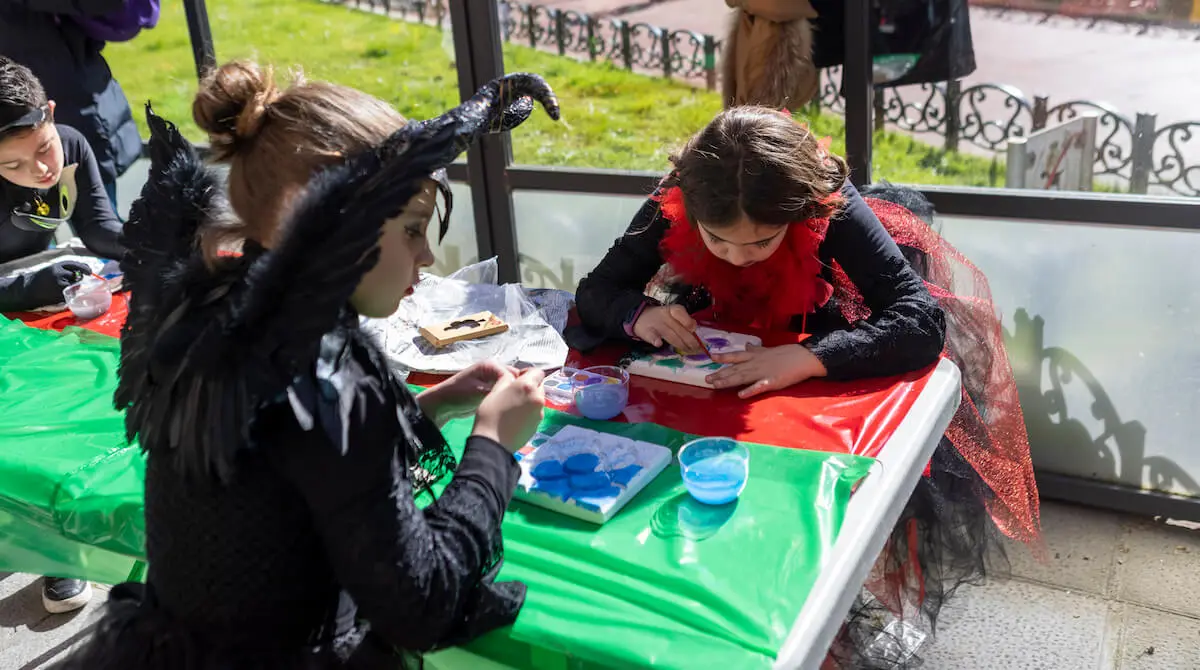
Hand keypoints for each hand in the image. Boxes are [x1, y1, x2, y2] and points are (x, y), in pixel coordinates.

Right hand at [25, 262, 90, 307]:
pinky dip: (67, 294)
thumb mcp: (52, 269)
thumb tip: (86, 270)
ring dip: (71, 287)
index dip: (84, 268)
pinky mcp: (60, 296)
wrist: (27, 290)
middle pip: (77, 276)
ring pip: (75, 286)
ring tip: (57, 287)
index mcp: (57, 266)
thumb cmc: (41, 279)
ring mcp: (60, 286)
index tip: (90, 272)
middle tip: (66, 281)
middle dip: (76, 279)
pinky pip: (70, 295)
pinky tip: (56, 293)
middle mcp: (60, 275)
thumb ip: (67, 268)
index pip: (75, 265)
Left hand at [417, 360, 517, 425]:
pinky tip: (511, 410)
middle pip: (514, 380)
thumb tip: (516, 392)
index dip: (518, 387)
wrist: (443, 404)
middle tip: (521, 406)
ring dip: (513, 397)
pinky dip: (508, 401)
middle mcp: (494, 371)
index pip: (513, 374)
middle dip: (517, 391)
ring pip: (510, 388)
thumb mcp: (479, 391)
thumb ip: (498, 389)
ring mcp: (493, 381)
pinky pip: (504, 394)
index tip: (521, 400)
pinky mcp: (491, 391)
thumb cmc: (457, 394)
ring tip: (517, 409)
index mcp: (491, 365)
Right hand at [472, 368, 545, 451]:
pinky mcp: (537, 425)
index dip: (528, 373)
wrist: (493, 443)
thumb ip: (507, 379)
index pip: (538, 372)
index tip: (517, 378)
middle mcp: (538, 398)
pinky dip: (528, 411)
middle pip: (539, 386)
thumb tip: (513, 377)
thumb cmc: (490, 414)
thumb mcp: (495, 390)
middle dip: (530, 386)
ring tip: (513, 406)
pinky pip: (535, 412)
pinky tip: (515, 418)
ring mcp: (539, 413)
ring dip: (529, 399)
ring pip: (538, 400)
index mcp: (527, 386)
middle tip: (514, 393)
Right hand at [632, 305, 702, 353]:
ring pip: (670, 335)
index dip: (688, 322)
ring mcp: (655, 325)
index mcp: (672, 310)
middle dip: (690, 340)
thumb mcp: (674, 316)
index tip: (694, 330)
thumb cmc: (663, 318)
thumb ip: (685, 321)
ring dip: (681, 344)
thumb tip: (695, 329)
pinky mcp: (646, 333)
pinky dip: (655, 340)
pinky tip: (658, 343)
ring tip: (689, 350)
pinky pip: (652, 336)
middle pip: (679, 328)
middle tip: (697, 349)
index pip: (681, 313)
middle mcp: (664, 316)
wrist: (640, 317)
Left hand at [707, 344, 826, 398]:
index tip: (711, 356)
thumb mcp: (768, 349)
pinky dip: (749, 390)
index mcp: (755, 356)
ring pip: (742, 377)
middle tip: (706, 379)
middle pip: (735, 369)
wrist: (804, 357)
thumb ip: (756, 350)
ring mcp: (763, 373)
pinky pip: (759, 387)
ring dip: (728, 381)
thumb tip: (747, 346)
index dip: (723, 357)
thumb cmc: (787, 354)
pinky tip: (740, 395)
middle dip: (720, 374)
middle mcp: (755, 363)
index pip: (736, 356)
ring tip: (716, 385)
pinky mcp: (772, 382)